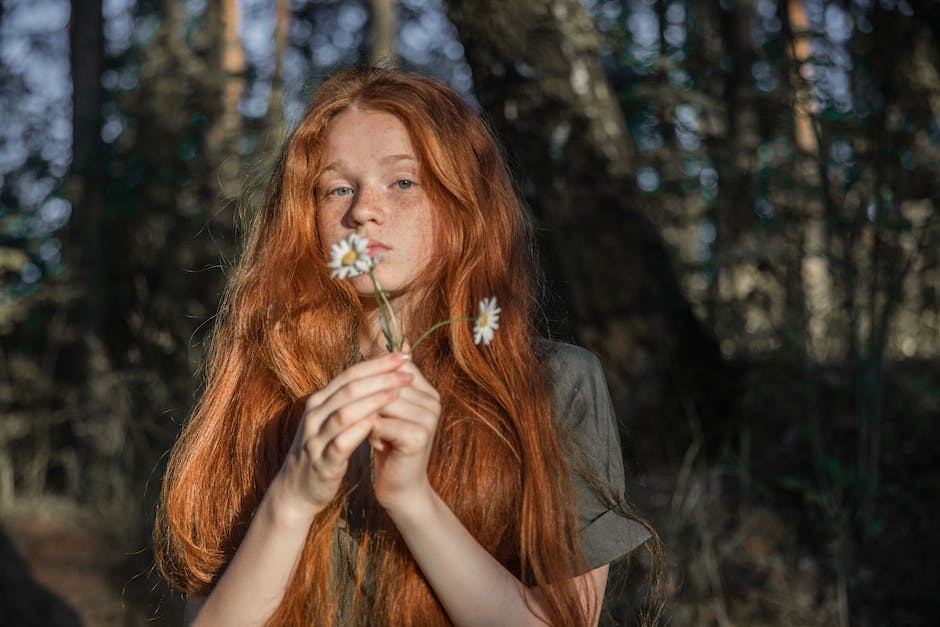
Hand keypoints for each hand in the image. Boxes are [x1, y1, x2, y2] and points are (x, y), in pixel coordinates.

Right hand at [274, 352, 412, 518]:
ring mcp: (315, 438)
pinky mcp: (322, 462)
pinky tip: (378, 424)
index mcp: (319, 402)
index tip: (401, 357)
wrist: (295, 490)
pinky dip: (359, 431)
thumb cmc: (322, 451)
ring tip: (398, 394)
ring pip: (344, 412)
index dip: (377, 364)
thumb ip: (349, 401)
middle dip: (381, 378)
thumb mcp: (331, 421)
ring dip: (373, 401)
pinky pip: (341, 443)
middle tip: (407, 374)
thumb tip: (380, 377)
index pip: (350, 374)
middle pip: (349, 388)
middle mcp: (314, 415)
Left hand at [369, 343, 441, 513]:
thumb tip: (399, 340)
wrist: (399, 486)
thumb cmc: (389, 444)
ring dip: (369, 419)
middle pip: (385, 386)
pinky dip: (371, 434)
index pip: (393, 370)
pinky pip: (380, 423)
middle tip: (374, 425)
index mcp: (428, 391)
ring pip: (380, 403)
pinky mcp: (418, 436)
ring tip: (376, 435)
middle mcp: (433, 401)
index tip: (375, 406)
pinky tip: (379, 446)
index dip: (374, 384)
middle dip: (370, 405)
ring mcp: (428, 418)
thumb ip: (391, 379)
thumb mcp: (389, 409)